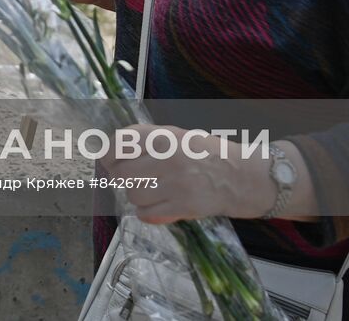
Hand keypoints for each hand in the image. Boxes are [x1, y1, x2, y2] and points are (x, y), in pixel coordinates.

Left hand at [101, 124, 275, 223]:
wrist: (240, 176)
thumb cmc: (204, 153)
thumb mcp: (176, 134)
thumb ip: (145, 140)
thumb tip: (109, 150)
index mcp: (164, 137)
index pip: (120, 144)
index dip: (109, 154)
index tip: (109, 160)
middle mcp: (169, 158)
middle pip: (122, 173)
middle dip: (122, 177)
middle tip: (132, 178)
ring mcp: (176, 184)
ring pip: (133, 194)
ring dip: (136, 195)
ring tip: (150, 190)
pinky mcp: (183, 207)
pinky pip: (147, 213)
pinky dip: (146, 211)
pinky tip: (157, 204)